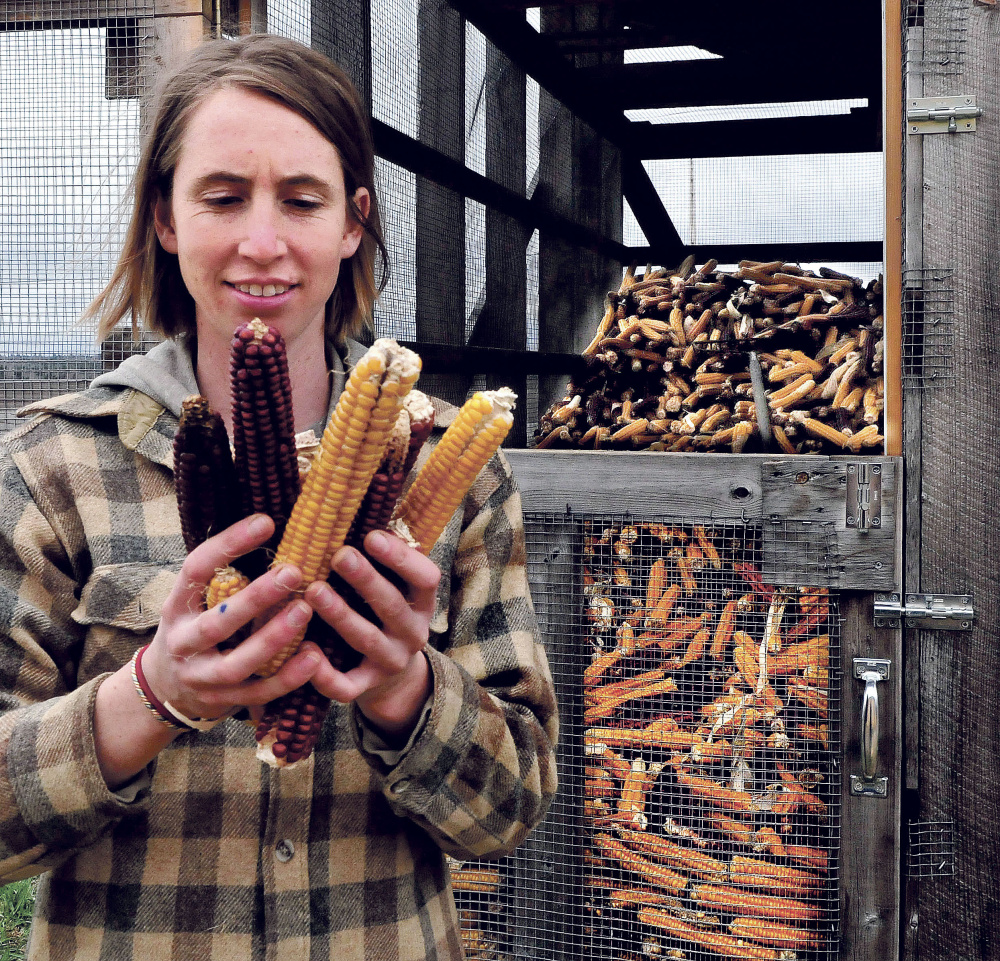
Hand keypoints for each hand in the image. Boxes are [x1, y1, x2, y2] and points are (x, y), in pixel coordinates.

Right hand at [139, 514, 324, 721]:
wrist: (166, 686)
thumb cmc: (197, 627)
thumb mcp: (199, 600)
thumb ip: (228, 575)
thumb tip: (274, 527)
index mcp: (178, 606)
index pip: (196, 569)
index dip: (228, 544)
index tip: (266, 522)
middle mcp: (184, 642)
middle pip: (217, 623)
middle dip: (255, 599)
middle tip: (293, 572)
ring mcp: (202, 677)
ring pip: (238, 663)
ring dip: (273, 638)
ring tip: (305, 611)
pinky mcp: (224, 702)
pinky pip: (258, 693)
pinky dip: (287, 677)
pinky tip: (314, 657)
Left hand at [304, 529, 440, 739]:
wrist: (390, 675)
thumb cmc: (380, 611)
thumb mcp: (393, 585)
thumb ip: (378, 556)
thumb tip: (347, 502)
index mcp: (421, 601)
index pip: (425, 577)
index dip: (402, 558)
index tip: (372, 535)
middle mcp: (412, 632)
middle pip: (393, 606)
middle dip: (367, 580)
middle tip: (340, 555)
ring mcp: (390, 661)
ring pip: (367, 639)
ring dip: (341, 615)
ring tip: (315, 590)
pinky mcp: (366, 687)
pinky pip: (347, 686)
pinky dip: (325, 674)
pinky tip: (305, 651)